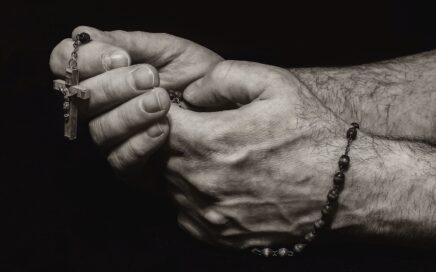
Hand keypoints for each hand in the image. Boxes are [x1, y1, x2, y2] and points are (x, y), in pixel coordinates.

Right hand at [49, 27, 222, 181]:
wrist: (226, 110)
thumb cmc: (197, 78)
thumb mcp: (170, 52)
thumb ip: (130, 43)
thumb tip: (87, 35)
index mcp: (105, 74)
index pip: (66, 64)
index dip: (86, 60)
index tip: (120, 57)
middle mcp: (103, 108)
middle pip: (81, 99)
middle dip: (114, 86)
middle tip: (149, 78)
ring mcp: (115, 139)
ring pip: (100, 130)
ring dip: (130, 114)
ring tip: (162, 102)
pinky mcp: (131, 167)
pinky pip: (121, 160)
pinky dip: (140, 143)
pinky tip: (162, 129)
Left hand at [166, 61, 356, 248]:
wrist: (343, 188)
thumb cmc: (311, 134)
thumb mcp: (274, 84)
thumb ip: (222, 78)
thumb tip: (190, 94)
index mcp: (208, 142)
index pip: (156, 123)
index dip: (165, 112)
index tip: (183, 110)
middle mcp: (201, 182)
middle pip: (160, 156)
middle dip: (173, 140)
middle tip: (201, 131)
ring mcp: (209, 213)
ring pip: (170, 185)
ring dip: (182, 169)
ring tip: (215, 157)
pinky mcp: (220, 235)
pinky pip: (185, 213)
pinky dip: (193, 197)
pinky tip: (220, 184)